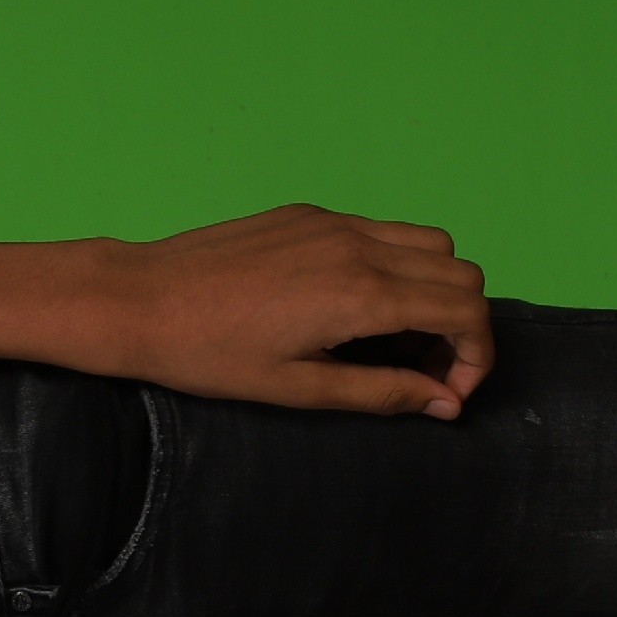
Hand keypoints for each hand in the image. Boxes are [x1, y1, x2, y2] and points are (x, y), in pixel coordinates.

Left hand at [103, 206, 492, 418]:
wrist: (139, 301)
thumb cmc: (208, 353)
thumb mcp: (299, 389)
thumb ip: (382, 392)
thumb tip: (443, 402)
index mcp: (361, 294)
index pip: (467, 310)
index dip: (477, 356)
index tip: (450, 391)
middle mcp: (358, 247)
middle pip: (461, 271)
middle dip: (462, 324)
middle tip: (424, 369)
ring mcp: (334, 223)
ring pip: (429, 242)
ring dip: (433, 289)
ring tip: (392, 336)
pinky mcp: (308, 214)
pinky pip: (381, 230)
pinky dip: (394, 264)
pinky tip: (349, 305)